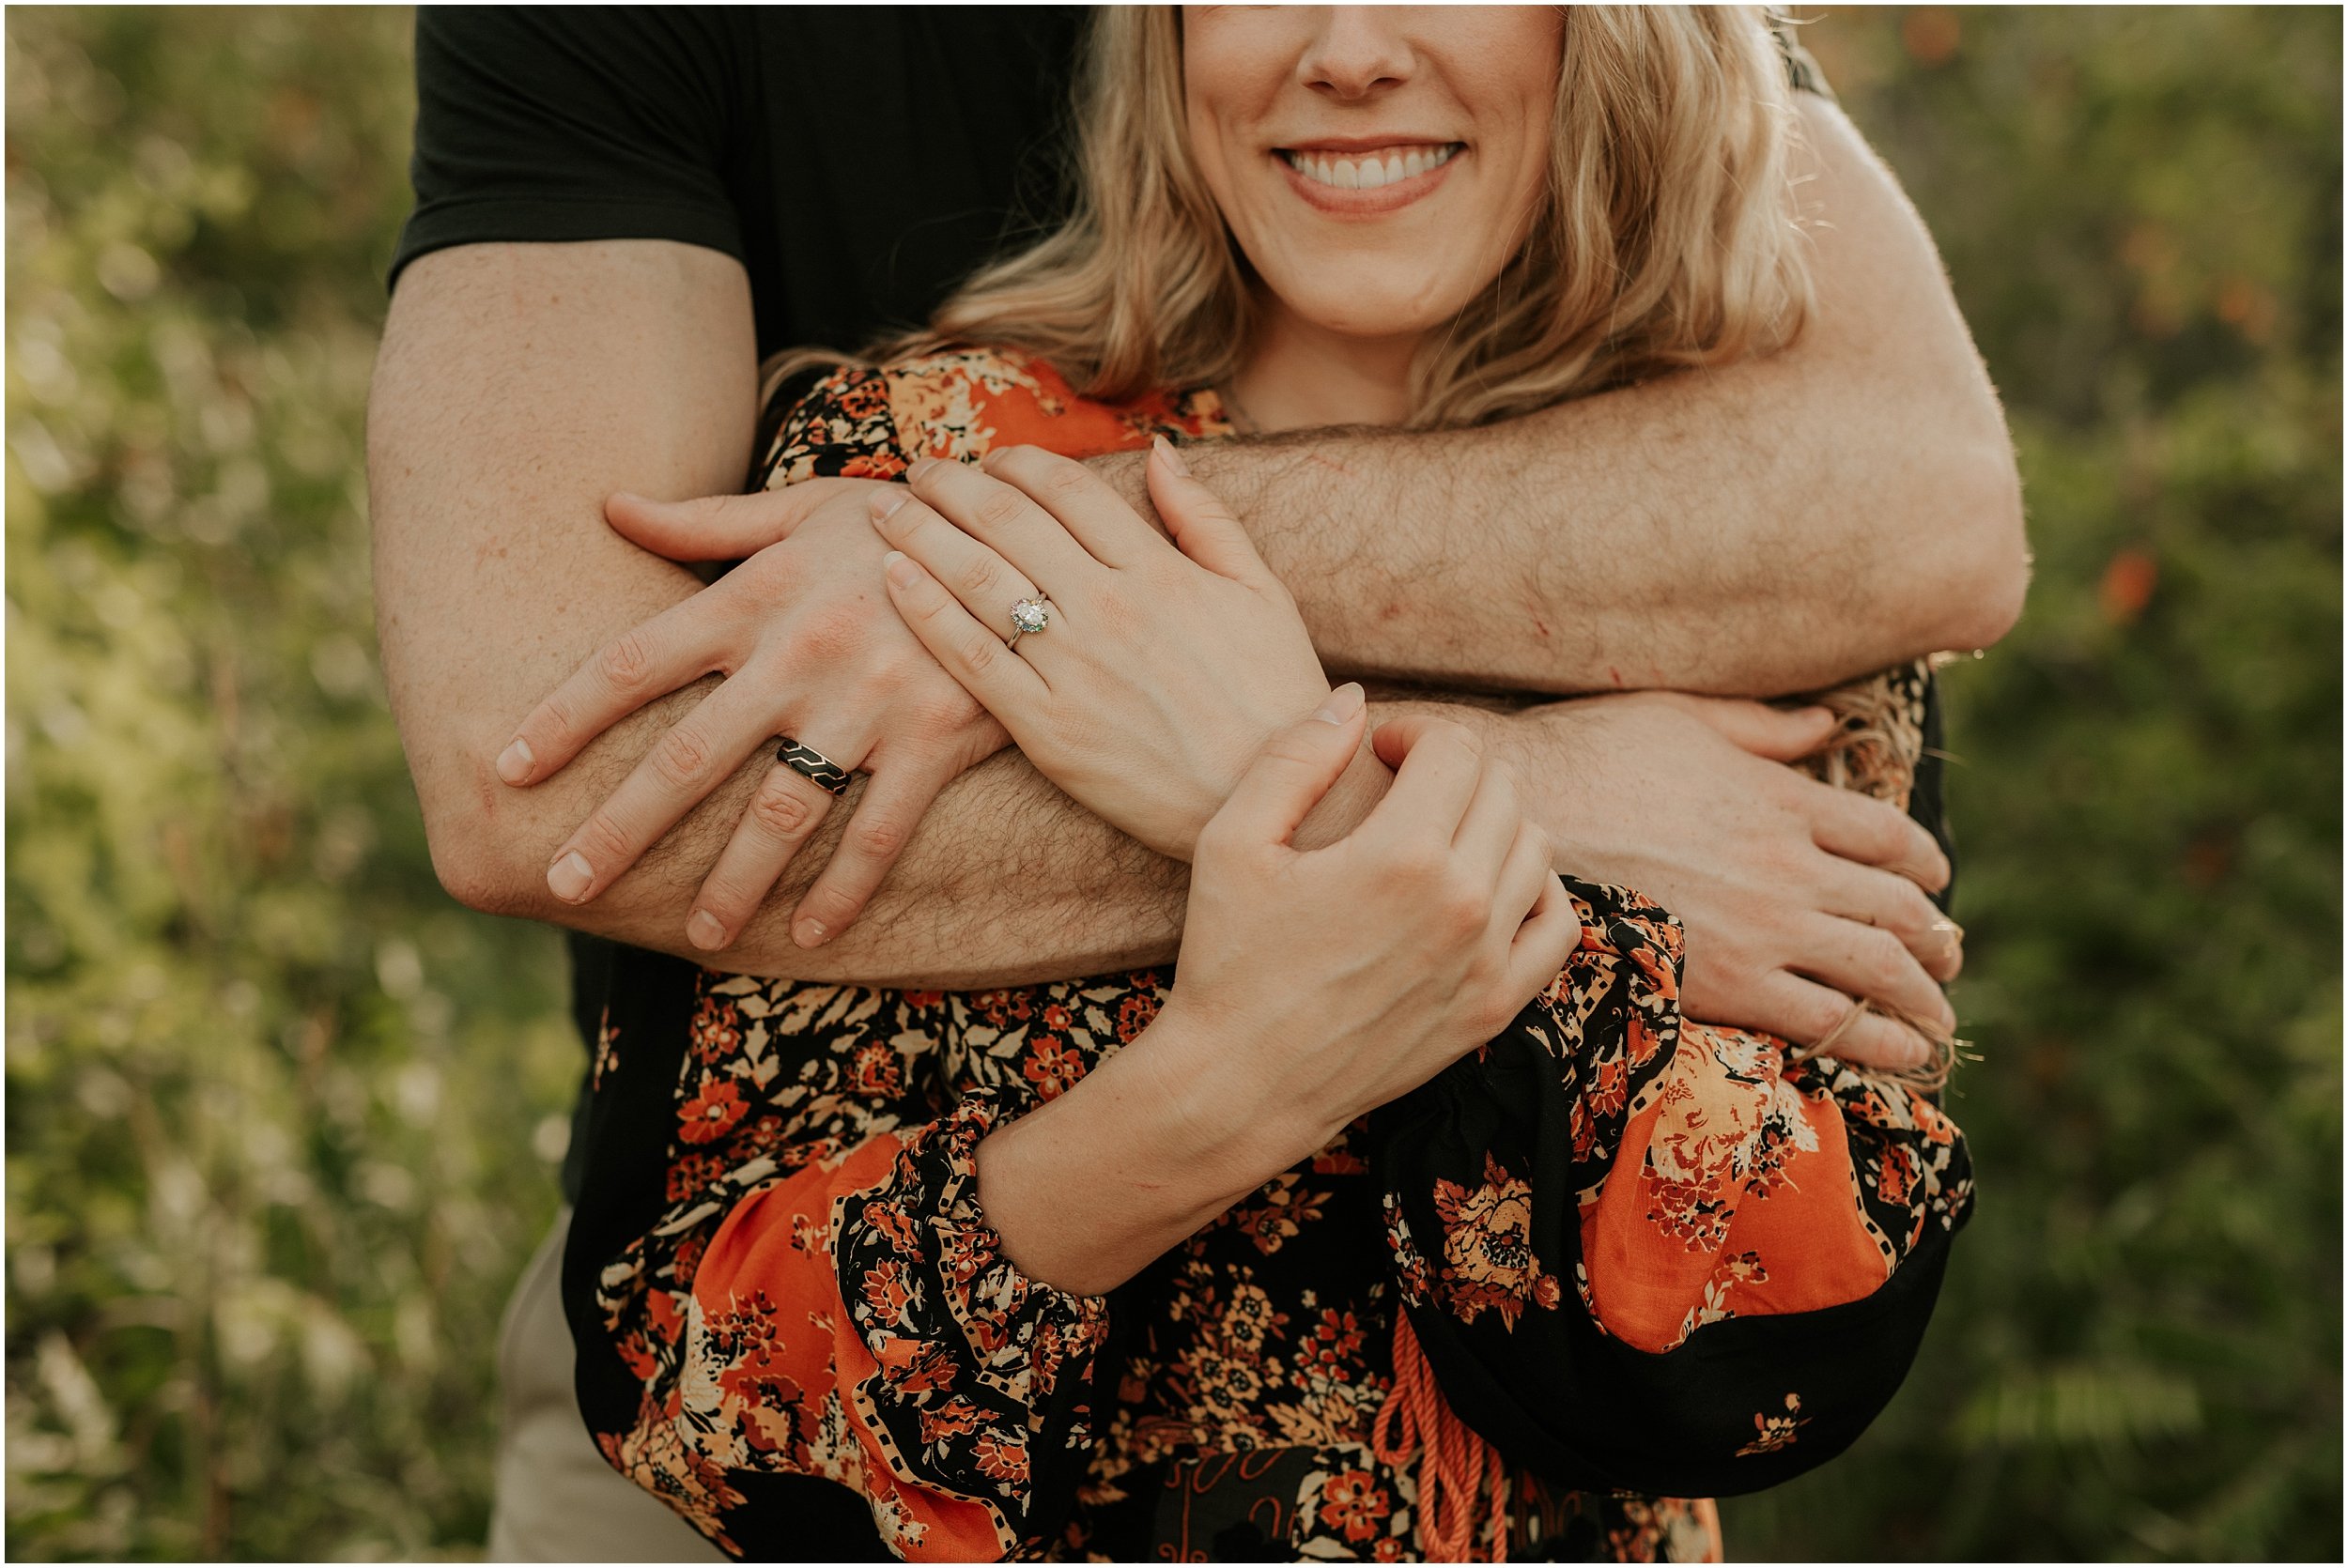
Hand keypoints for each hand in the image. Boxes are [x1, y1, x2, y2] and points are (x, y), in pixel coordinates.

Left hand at [493, 480, 1008, 950]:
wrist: (1029, 534)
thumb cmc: (903, 522)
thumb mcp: (805, 509)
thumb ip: (705, 520)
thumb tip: (609, 507)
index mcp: (755, 597)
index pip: (634, 662)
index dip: (564, 716)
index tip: (506, 767)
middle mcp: (800, 654)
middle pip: (688, 754)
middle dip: (622, 826)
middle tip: (564, 882)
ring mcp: (869, 703)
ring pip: (781, 811)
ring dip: (731, 882)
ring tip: (693, 935)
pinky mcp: (937, 740)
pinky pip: (879, 832)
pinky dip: (844, 889)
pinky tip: (809, 934)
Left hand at [874, 439, 1330, 857]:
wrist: (1272, 800)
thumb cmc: (1274, 695)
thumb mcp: (1262, 593)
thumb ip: (1205, 517)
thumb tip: (1160, 451)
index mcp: (1159, 569)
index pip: (1068, 489)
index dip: (1019, 463)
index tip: (992, 460)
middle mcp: (1109, 607)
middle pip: (1007, 521)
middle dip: (953, 484)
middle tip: (919, 470)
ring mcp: (1073, 668)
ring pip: (977, 578)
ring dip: (921, 531)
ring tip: (886, 508)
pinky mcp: (1046, 728)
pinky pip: (971, 657)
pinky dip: (926, 609)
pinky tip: (894, 577)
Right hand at [1153, 697, 1581, 1158]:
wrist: (1242, 1085)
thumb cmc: (1227, 961)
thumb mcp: (1232, 842)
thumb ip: (1294, 757)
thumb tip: (1354, 699)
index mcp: (1400, 854)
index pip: (1454, 749)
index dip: (1415, 731)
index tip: (1380, 750)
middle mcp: (1461, 904)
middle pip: (1500, 788)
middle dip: (1454, 768)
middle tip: (1403, 784)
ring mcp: (1487, 961)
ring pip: (1535, 846)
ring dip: (1492, 819)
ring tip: (1439, 830)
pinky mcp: (1494, 1008)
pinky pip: (1557, 925)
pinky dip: (1538, 888)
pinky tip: (1490, 884)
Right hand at [1490, 691, 1961, 1070]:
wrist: (1521, 824)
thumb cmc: (1586, 757)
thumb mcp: (1681, 717)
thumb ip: (1762, 727)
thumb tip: (1827, 723)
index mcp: (1783, 798)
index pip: (1889, 836)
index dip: (1924, 864)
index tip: (1933, 881)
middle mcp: (1790, 864)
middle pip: (1899, 909)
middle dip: (1935, 939)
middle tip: (1946, 957)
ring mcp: (1766, 926)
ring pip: (1880, 968)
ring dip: (1923, 998)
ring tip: (1937, 1019)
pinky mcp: (1732, 982)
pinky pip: (1830, 1019)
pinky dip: (1878, 1040)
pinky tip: (1900, 1053)